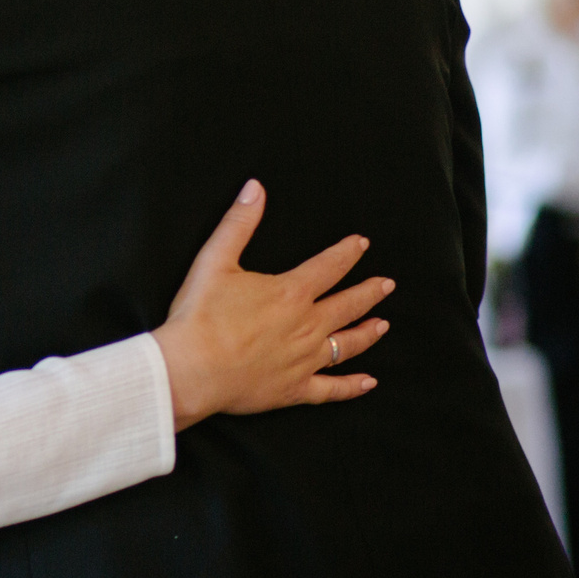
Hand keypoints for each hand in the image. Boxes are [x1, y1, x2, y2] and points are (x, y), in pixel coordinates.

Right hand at [153, 180, 392, 430]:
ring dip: (367, 333)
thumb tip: (255, 189)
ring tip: (382, 325)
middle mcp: (307, 326)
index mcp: (290, 293)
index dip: (347, 253)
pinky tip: (368, 382)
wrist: (192, 369)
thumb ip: (238, 224)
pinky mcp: (295, 388)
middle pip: (347, 305)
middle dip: (368, 292)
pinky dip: (353, 386)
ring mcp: (305, 360)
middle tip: (386, 284)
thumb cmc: (200, 316)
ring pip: (347, 344)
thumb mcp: (214, 261)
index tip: (362, 245)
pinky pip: (332, 388)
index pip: (328, 267)